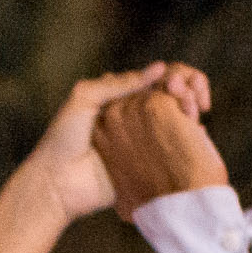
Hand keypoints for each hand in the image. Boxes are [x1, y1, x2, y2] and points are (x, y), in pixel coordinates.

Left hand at [19, 65, 212, 223]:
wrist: (56, 184)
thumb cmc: (63, 139)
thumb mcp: (84, 98)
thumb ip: (120, 82)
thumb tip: (160, 68)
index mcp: (121, 96)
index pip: (157, 78)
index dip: (176, 77)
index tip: (181, 86)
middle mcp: (134, 116)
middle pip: (173, 98)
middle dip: (188, 96)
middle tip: (193, 105)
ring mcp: (143, 141)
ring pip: (177, 122)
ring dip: (190, 117)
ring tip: (193, 121)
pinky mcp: (147, 165)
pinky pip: (173, 150)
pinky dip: (188, 142)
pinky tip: (195, 139)